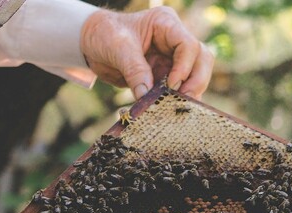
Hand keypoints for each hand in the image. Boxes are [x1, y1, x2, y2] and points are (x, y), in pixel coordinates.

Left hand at [81, 6, 213, 99]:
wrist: (90, 44)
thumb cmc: (105, 35)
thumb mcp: (118, 48)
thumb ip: (134, 69)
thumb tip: (146, 94)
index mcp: (166, 24)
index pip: (188, 45)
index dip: (184, 66)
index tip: (171, 84)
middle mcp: (173, 41)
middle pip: (200, 59)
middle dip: (196, 80)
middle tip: (184, 100)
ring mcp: (170, 59)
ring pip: (194, 75)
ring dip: (189, 93)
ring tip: (178, 108)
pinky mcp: (162, 75)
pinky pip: (176, 89)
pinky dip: (175, 100)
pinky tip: (170, 110)